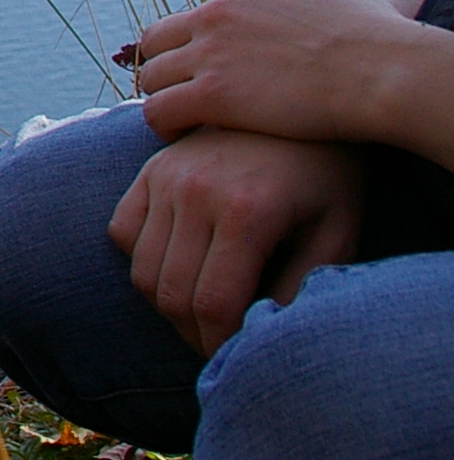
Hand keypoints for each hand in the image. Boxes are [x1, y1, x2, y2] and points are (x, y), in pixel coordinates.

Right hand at [109, 127, 363, 353]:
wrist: (304, 100)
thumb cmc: (330, 177)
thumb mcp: (337, 233)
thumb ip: (300, 288)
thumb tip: (261, 337)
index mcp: (245, 213)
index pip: (213, 305)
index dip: (219, 346)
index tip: (236, 359)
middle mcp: (194, 192)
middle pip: (171, 294)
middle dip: (192, 334)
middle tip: (217, 345)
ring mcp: (165, 176)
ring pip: (141, 269)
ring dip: (166, 304)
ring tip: (200, 312)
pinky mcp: (150, 168)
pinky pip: (123, 230)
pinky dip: (142, 259)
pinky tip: (179, 265)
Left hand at [135, 0, 431, 145]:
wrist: (384, 74)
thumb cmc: (381, 43)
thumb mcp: (348, 0)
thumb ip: (326, 1)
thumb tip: (341, 4)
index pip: (197, 16)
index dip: (197, 47)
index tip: (208, 72)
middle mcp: (218, 12)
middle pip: (158, 40)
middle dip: (165, 69)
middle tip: (180, 97)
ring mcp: (211, 51)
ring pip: (151, 76)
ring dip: (161, 98)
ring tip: (179, 122)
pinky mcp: (212, 93)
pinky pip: (159, 110)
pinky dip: (162, 125)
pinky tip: (179, 137)